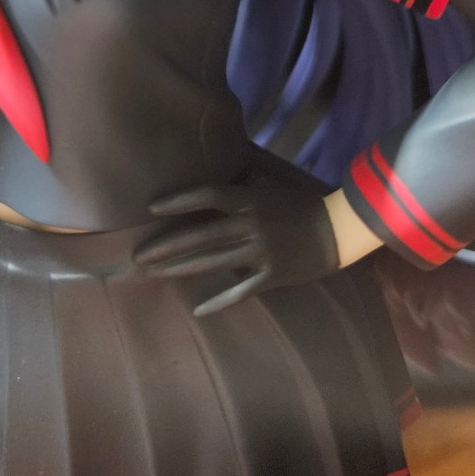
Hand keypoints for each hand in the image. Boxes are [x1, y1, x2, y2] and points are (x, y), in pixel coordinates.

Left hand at [132, 164, 339, 317]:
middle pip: (201, 235)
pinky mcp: (272, 276)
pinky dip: (220, 302)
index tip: (152, 208)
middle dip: (166, 245)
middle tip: (138, 255)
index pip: (207, 195)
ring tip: (153, 273)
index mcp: (249, 200)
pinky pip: (241, 292)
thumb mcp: (268, 187)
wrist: (337, 230)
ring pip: (212, 263)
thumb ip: (242, 180)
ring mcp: (261, 252)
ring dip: (180, 269)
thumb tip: (219, 165)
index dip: (179, 200)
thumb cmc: (298, 206)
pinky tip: (198, 310)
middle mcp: (251, 225)